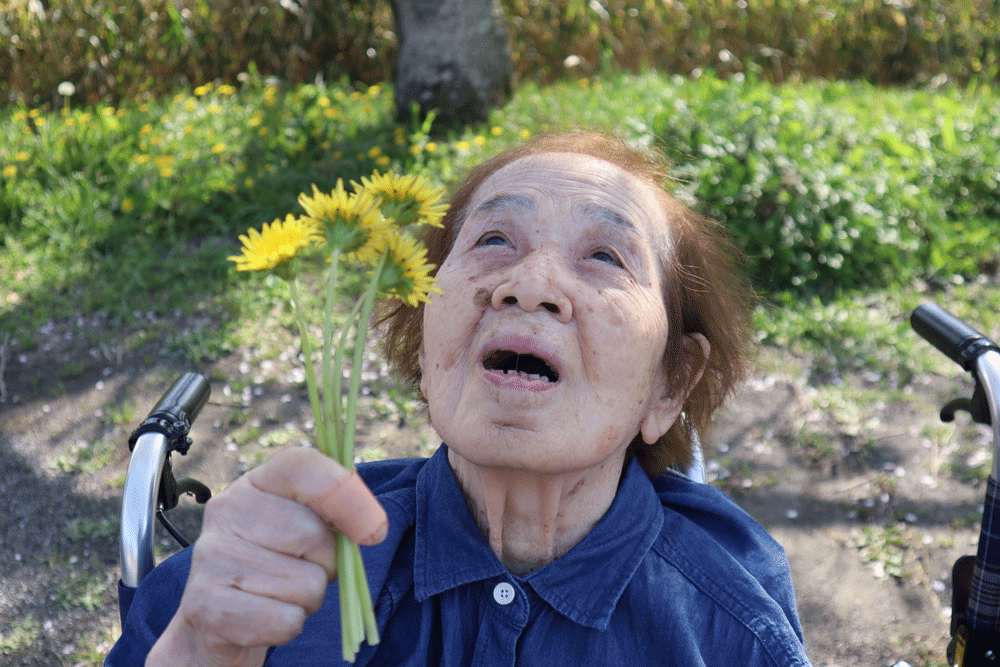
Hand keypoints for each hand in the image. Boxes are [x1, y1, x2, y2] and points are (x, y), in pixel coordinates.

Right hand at [147, 447, 387, 666]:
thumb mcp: (306, 527)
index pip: (302, 465)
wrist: (220, 619)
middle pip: (313, 535)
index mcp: (256, 482)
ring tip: (280, 594)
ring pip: (305, 584)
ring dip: (308, 599)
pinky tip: (266, 617)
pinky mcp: (206, 605)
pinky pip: (286, 621)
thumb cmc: (279, 564)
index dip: (346, 494)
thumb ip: (338, 512)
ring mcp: (210, 556)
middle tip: (302, 570)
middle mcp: (227, 510)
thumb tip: (372, 526)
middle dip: (326, 564)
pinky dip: (288, 626)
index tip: (375, 530)